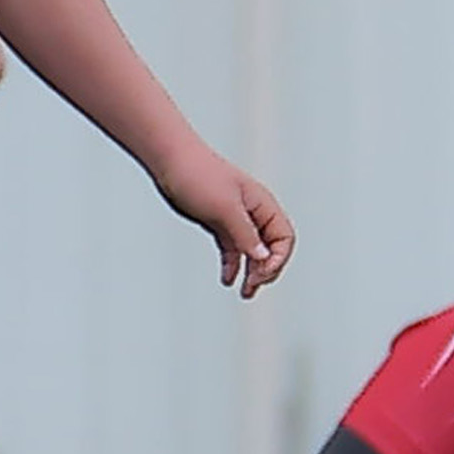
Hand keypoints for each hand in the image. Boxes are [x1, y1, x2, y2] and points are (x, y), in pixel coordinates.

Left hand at [155, 148, 295, 297]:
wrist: (170, 161)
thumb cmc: (199, 177)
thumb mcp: (224, 208)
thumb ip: (245, 234)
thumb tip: (263, 258)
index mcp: (262, 205)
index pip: (284, 238)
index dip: (277, 259)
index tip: (260, 272)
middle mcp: (252, 213)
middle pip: (270, 248)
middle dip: (265, 270)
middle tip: (251, 288)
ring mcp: (234, 218)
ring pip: (251, 251)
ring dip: (250, 272)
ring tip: (245, 293)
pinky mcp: (217, 222)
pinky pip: (231, 248)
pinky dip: (232, 264)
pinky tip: (227, 279)